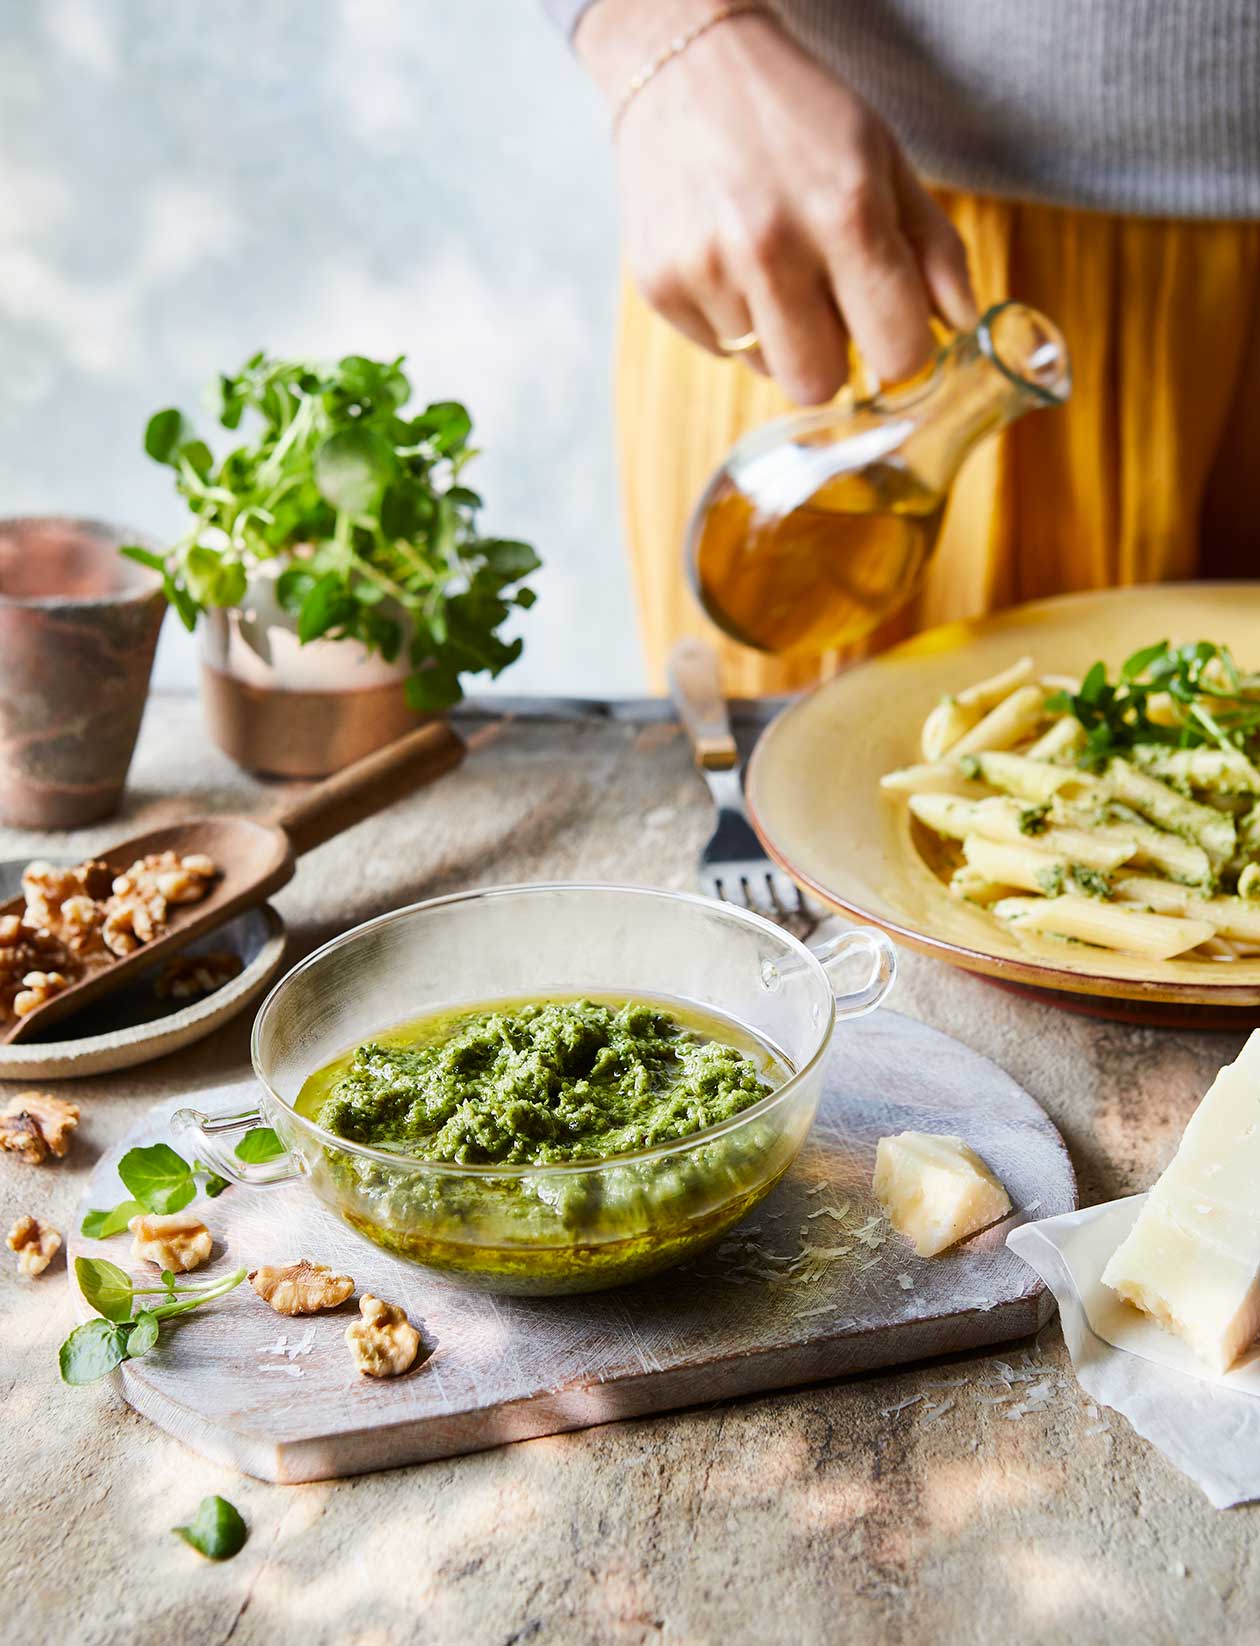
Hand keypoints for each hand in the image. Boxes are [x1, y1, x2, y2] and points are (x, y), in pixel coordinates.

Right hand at [577, 3, 975, 404]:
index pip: (897, 352)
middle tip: (825, 307)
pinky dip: (731, 317)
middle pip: (819, 384)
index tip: (889, 328)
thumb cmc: (797, 113)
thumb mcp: (882, 158)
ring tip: (768, 263)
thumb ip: (932, 246)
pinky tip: (727, 257)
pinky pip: (717, 348)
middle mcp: (772, 248)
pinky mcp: (659, 285)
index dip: (900, 349)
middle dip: (831, 358)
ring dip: (778, 331)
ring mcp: (707, 270)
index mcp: (846, 213)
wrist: (685, 62)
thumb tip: (965, 323)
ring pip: (766, 368)